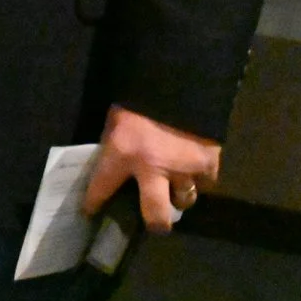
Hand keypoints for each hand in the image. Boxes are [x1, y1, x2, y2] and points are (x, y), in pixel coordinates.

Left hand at [84, 104, 221, 233]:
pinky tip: (195, 169)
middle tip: (155, 221)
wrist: (179, 78)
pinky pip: (206, 182)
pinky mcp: (209, 163)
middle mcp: (153, 167)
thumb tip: (117, 166)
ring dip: (180, 195)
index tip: (91, 211)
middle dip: (156, 223)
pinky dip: (200, 178)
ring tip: (176, 187)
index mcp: (121, 152)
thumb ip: (117, 145)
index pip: (102, 187)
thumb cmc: (138, 95)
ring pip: (185, 199)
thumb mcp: (117, 119)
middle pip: (156, 215)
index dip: (95, 202)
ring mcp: (184, 168)